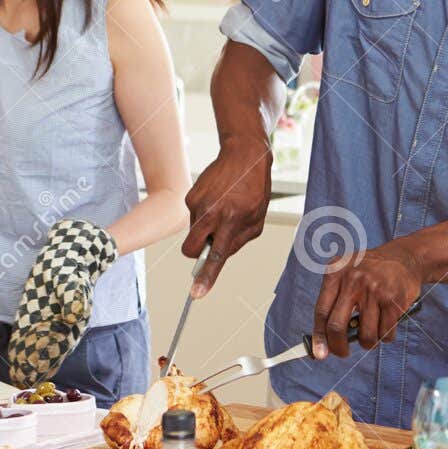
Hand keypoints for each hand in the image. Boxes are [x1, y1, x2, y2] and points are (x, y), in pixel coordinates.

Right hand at [182, 135, 271, 296]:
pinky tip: (218, 199)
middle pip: (190, 249)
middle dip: (196, 254)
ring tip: (224, 209)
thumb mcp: (257, 219)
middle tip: (210, 243)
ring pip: (193, 231)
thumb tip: (218, 257)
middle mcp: (212, 212)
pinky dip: (204, 214)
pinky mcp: (190, 195)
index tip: (196, 293)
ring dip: (206, 228)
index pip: (216, 255)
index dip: (206, 277)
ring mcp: (198, 203)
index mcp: (232, 219)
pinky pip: (194, 216)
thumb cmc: (254, 189)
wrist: (243, 155)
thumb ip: (237, 241)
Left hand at [311, 240, 425, 358]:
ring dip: (368, 343)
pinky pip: (386, 332)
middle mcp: (353, 279)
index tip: (320, 353)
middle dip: (339, 347)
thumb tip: (325, 341)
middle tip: (343, 353)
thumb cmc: (371, 271)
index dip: (319, 336)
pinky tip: (386, 326)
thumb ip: (334, 301)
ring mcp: (374, 289)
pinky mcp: (393, 299)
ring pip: (365, 335)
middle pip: (337, 326)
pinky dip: (385, 336)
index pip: (321, 311)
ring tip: (371, 335)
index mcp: (335, 272)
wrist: (405, 257)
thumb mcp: (347, 274)